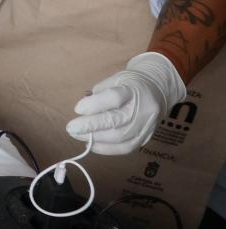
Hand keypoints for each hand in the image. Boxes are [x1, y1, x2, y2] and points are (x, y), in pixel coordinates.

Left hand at [67, 52, 186, 154]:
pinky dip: (107, 149)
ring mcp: (146, 125)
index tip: (77, 109)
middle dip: (90, 126)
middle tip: (71, 128)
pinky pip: (126, 148)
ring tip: (78, 136)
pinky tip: (92, 145)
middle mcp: (143, 109)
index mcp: (133, 90)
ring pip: (120, 137)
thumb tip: (83, 111)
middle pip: (116, 121)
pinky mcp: (146, 137)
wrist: (157, 91)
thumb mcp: (114, 80)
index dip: (94, 105)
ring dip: (95, 139)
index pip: (114, 98)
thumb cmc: (129, 84)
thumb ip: (99, 94)